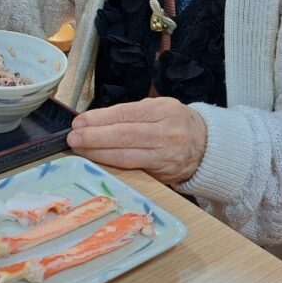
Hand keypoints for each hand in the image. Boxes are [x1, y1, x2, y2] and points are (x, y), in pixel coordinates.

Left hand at [66, 98, 206, 183]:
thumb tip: (95, 120)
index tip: (79, 122)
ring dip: (98, 154)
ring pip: (127, 156)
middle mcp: (166, 133)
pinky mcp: (163, 174)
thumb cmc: (176, 123)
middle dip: (94, 137)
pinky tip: (97, 162)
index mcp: (163, 110)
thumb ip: (132, 113)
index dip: (99, 119)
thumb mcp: (160, 108)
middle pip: (124, 135)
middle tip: (73, 138)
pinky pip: (133, 170)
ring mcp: (165, 155)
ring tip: (79, 150)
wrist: (208, 146)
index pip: (126, 113)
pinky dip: (112, 166)